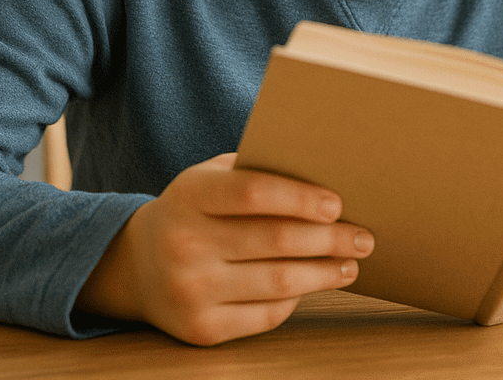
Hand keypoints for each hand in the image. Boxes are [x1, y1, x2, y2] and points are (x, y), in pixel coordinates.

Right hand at [75, 152, 373, 344]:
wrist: (139, 265)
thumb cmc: (196, 211)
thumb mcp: (211, 178)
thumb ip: (256, 172)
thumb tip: (326, 177)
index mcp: (188, 195)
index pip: (252, 192)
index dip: (300, 198)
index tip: (337, 204)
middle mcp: (183, 244)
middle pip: (276, 240)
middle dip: (330, 238)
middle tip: (362, 236)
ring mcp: (190, 291)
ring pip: (279, 282)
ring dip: (325, 272)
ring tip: (351, 262)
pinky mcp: (201, 329)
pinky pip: (267, 314)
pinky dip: (298, 298)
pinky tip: (314, 283)